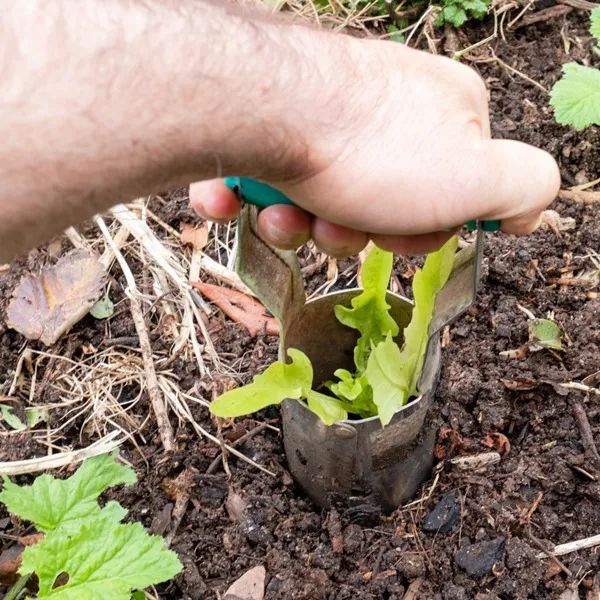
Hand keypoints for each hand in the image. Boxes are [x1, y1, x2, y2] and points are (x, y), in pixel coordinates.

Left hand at [190, 41, 558, 256]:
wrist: (263, 109)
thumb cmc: (371, 149)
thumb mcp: (477, 178)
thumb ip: (523, 187)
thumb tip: (526, 211)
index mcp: (443, 110)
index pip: (449, 190)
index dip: (422, 230)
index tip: (399, 235)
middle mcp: (384, 108)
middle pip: (378, 203)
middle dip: (354, 233)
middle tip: (335, 227)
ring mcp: (325, 115)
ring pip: (321, 202)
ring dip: (304, 227)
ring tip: (289, 216)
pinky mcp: (272, 127)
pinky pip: (272, 182)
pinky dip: (260, 202)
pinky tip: (248, 201)